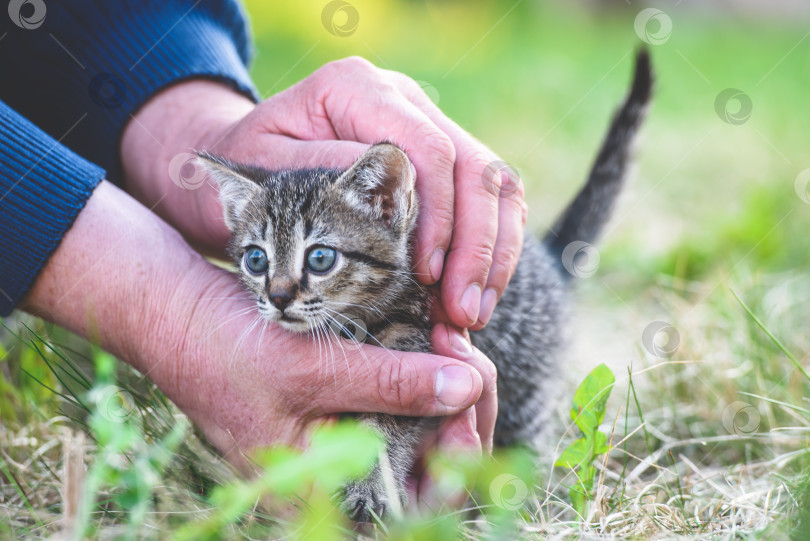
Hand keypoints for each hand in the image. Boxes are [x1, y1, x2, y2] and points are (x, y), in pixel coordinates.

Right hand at [22, 181, 496, 498]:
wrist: (174, 309)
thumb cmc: (220, 349)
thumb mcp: (304, 369)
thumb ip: (385, 382)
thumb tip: (466, 386)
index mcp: (322, 486)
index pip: (415, 502)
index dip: (458, 455)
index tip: (470, 390)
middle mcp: (340, 466)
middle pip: (433, 459)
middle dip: (463, 406)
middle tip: (465, 348)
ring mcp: (346, 426)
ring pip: (426, 421)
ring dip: (451, 378)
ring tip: (449, 330)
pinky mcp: (349, 389)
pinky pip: (406, 388)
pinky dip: (429, 361)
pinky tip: (435, 329)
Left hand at [121, 57, 526, 329]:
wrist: (248, 157)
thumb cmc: (249, 164)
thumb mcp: (264, 170)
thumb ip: (321, 171)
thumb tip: (392, 180)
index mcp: (358, 89)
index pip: (428, 150)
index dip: (438, 217)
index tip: (426, 275)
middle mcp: (403, 100)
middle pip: (475, 167)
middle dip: (476, 246)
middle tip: (463, 311)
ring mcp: (427, 127)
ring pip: (497, 185)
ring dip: (493, 255)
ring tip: (472, 314)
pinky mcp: (440, 163)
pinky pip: (491, 201)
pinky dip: (492, 252)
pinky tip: (477, 294)